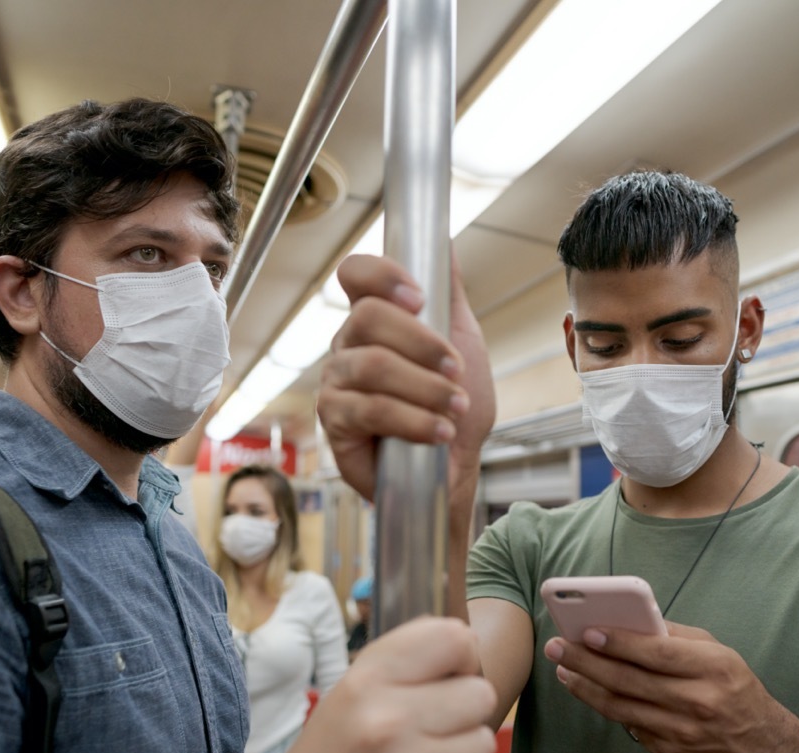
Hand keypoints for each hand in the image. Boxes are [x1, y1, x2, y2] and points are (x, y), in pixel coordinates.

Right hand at [255, 616, 497, 752]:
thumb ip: (406, 656)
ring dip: (463, 749)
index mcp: (367, 682)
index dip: (462, 653)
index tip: (451, 670)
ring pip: (484, 741)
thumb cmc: (338, 744)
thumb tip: (468, 642)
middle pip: (481, 693)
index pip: (453, 639)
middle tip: (434, 720)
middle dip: (464, 707)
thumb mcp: (353, 686)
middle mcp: (388, 724)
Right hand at [317, 254, 495, 499]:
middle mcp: (349, 344)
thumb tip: (444, 241)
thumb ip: (448, 293)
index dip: (381, 275)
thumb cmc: (455, 405)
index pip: (355, 274)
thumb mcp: (463, 341)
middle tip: (456, 370)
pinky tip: (438, 431)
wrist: (455, 465)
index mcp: (375, 318)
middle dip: (422, 344)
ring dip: (425, 388)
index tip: (419, 298)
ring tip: (456, 407)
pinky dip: (413, 420)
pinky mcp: (335, 421)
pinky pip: (369, 410)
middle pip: (366, 318)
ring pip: (372, 366)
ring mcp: (337, 381)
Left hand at [544, 622, 798, 752]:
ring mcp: (683, 733)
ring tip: (564, 670)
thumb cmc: (734, 687)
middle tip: (558, 647)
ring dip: (586, 687)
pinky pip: (631, 728)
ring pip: (621, 708)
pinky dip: (609, 708)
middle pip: (629, 681)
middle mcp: (697, 702)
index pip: (657, 653)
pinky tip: (592, 692)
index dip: (619, 642)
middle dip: (586, 662)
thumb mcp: (718, 652)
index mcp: (712, 669)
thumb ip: (677, 636)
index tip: (588, 631)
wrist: (763, 745)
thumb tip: (630, 620)